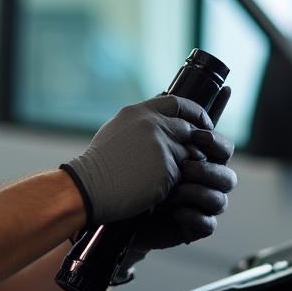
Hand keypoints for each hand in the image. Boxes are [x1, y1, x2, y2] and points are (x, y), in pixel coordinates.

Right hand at [61, 95, 214, 225]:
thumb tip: (162, 118)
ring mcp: (162, 147)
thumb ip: (141, 122)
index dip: (195, 112)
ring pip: (189, 155)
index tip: (202, 123)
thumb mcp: (117, 130)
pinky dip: (175, 183)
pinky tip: (160, 187)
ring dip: (183, 166)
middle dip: (194, 144)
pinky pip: (182, 176)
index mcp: (139, 112)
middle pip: (189, 130)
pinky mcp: (167, 169)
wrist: (89, 187)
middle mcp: (153, 125)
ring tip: (166, 176)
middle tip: (193, 156)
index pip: (178, 103)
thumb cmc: (99, 163)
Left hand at [125, 128, 236, 259]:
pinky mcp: (192, 227)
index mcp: (198, 159)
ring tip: (173, 192)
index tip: (199, 135)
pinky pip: (208, 224)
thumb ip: (159, 120)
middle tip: (185, 167)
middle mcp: (203, 183)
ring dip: (198, 192)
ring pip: (220, 200)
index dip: (215, 142)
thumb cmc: (129, 172)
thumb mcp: (142, 141)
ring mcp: (199, 206)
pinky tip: (174, 212)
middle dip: (209, 170)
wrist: (113, 206)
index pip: (222, 149)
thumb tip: (166, 94)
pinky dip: (192, 216)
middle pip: (228, 176)